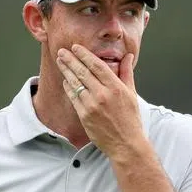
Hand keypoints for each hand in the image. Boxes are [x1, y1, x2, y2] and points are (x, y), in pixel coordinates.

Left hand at [56, 45, 145, 160]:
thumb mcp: (132, 94)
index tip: (76, 47)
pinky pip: (74, 98)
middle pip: (83, 72)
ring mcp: (92, 106)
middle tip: (62, 51)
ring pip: (76, 84)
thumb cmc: (130, 119)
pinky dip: (69, 88)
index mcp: (116, 87)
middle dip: (71, 60)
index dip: (84, 54)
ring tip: (60, 62)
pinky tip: (65, 80)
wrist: (125, 143)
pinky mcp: (85, 116)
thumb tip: (127, 56)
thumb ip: (127, 73)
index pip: (97, 65)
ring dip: (66, 71)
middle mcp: (103, 95)